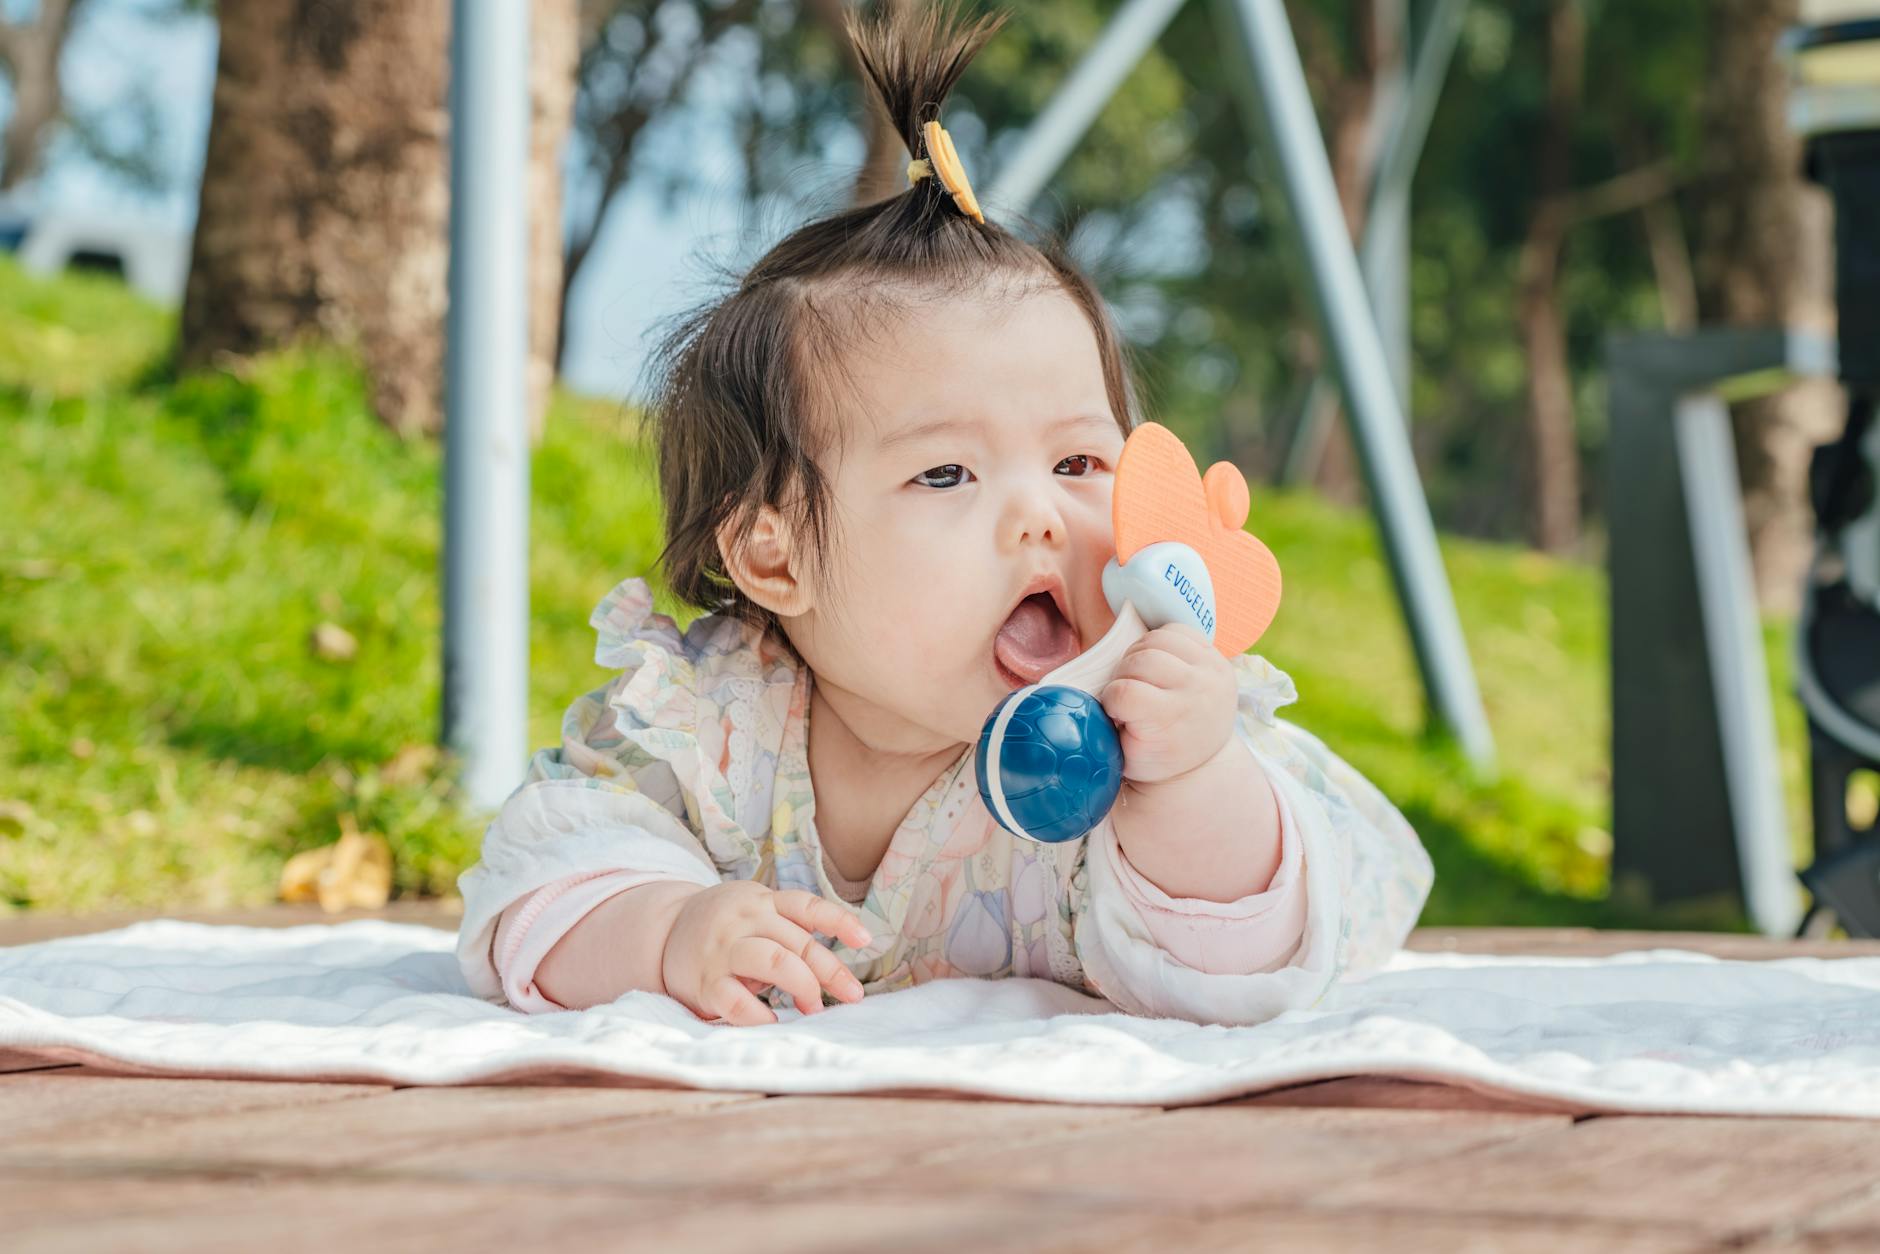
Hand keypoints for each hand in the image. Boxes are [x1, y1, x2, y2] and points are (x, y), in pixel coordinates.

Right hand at [659, 881, 872, 1025]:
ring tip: (813, 1009)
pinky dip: (760, 1015)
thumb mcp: (754, 914)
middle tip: (851, 996)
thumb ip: (788, 931)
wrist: (663, 932)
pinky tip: (774, 1023)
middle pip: (797, 943)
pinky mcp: (705, 982)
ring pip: (773, 962)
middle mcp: (743, 920)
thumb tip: (835, 971)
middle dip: (830, 972)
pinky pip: (737, 1001)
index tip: (866, 940)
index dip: (839, 921)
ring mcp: (722, 950)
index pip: (806, 906)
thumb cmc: (726, 929)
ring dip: (803, 987)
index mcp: (761, 902)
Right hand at [1098, 623, 1237, 785]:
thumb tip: (1089, 698)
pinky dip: (1159, 641)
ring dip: (1139, 653)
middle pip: (1141, 660)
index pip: (1125, 692)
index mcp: (1169, 719)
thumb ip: (1106, 728)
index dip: (1111, 699)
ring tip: (1140, 675)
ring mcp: (1209, 671)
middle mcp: (1194, 691)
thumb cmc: (1159, 757)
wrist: (1204, 760)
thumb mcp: (1127, 756)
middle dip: (1123, 674)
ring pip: (1157, 639)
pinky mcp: (1215, 657)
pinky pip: (1177, 630)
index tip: (1117, 710)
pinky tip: (1158, 662)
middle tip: (1127, 690)